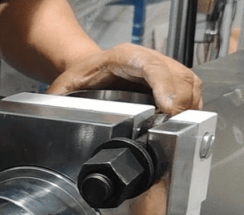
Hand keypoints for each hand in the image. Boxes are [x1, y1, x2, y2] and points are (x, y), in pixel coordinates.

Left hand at [48, 43, 202, 114]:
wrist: (87, 68)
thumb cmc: (80, 76)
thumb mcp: (64, 87)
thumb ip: (58, 101)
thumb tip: (52, 119)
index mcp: (123, 57)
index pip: (152, 67)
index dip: (165, 86)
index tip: (169, 108)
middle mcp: (147, 58)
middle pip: (177, 75)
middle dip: (181, 102)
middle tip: (176, 127)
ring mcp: (162, 67)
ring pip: (188, 82)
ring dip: (190, 106)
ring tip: (183, 128)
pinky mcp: (170, 79)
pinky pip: (190, 90)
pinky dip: (191, 108)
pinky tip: (185, 124)